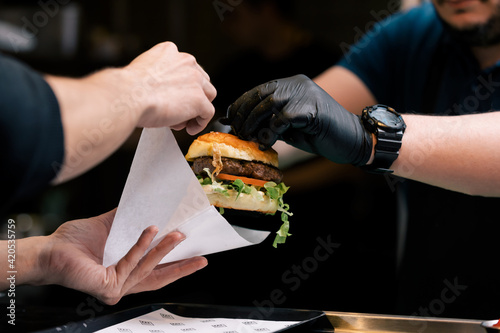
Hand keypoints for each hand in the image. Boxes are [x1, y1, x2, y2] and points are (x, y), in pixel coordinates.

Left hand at [39, 209, 206, 304]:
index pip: (156, 272)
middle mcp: (123, 284)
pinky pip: (130, 262)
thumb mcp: (108, 228)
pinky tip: (150, 230)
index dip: (176, 265)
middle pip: (159, 278)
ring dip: (165, 250)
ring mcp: (117, 287)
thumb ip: (127, 222)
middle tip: (202, 258)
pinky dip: (142, 245)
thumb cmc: (74, 243)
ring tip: (179, 235)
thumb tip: (147, 206)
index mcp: (125, 272)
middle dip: (182, 268)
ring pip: (148, 268)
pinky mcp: (108, 286)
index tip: (195, 256)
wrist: (49, 251)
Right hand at [125, 42, 216, 133]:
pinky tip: (189, 129)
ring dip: (197, 110)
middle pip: (201, 81)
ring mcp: (196, 80)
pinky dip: (200, 123)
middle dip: (191, 97)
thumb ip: (157, 79)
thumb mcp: (142, 74)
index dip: (182, 86)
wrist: (128, 96)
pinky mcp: (199, 99)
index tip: (174, 97)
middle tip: (178, 112)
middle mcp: (186, 61)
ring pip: (208, 96)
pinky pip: (208, 113)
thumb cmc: (128, 89)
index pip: (185, 68)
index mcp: (169, 51)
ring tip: (182, 122)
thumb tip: (161, 95)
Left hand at [224, 74, 372, 165]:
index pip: (258, 90)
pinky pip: (283, 118)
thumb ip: (270, 122)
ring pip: (268, 104)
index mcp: (291, 84)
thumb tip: (243, 127)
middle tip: (236, 132)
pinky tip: (266, 142)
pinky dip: (271, 131)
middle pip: (260, 95)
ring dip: (253, 122)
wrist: (352, 140)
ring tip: (247, 137)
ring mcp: (305, 94)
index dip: (241, 104)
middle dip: (244, 115)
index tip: (230, 119)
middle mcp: (297, 84)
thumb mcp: (289, 127)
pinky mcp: (311, 109)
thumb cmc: (320, 134)